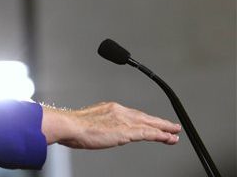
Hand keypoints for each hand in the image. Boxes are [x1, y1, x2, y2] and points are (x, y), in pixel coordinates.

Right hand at [42, 102, 180, 148]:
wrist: (70, 126)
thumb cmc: (73, 127)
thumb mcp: (88, 123)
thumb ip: (98, 125)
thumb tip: (98, 131)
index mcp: (109, 108)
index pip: (132, 114)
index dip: (144, 119)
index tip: (151, 122)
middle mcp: (119, 111)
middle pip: (144, 116)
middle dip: (159, 122)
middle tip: (172, 126)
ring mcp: (124, 120)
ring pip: (150, 124)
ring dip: (164, 128)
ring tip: (174, 132)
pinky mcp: (127, 131)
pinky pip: (149, 133)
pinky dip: (160, 135)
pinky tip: (168, 138)